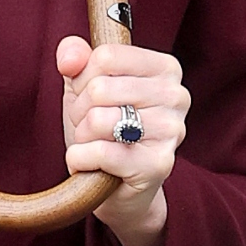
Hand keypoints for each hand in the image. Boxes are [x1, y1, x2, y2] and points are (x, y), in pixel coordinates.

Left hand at [58, 38, 189, 245]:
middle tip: (92, 129)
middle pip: (100, 88)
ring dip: (82, 138)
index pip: (106, 56)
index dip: (85, 79)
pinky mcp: (158, 164)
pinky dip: (81, 159)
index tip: (93, 98)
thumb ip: (76, 59)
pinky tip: (91, 165)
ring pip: (99, 120)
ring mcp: (172, 130)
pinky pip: (101, 152)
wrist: (119, 190)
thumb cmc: (105, 132)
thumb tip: (69, 57)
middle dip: (81, 112)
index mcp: (166, 68)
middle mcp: (177, 95)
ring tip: (95, 146)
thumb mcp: (85, 88)